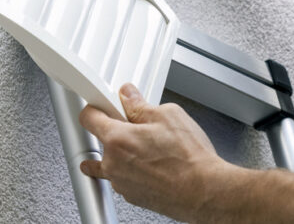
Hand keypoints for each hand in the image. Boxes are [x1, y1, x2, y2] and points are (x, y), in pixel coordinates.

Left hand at [79, 84, 227, 221]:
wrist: (204, 191)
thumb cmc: (189, 158)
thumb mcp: (167, 115)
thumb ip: (140, 105)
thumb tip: (129, 96)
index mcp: (117, 139)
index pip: (88, 118)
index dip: (95, 108)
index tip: (100, 106)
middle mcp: (113, 163)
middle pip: (101, 141)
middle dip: (117, 131)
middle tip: (139, 127)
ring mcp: (121, 182)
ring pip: (112, 162)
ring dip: (125, 153)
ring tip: (152, 149)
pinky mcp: (133, 196)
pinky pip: (125, 178)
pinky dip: (134, 170)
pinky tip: (155, 164)